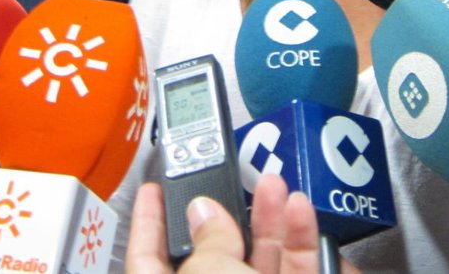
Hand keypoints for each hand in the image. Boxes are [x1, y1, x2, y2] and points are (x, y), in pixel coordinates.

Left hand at [126, 175, 358, 273]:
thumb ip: (208, 244)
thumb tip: (205, 216)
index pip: (147, 268)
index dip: (147, 227)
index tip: (152, 193)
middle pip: (214, 264)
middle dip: (228, 217)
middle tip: (232, 182)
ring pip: (260, 269)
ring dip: (271, 223)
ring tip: (277, 187)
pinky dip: (302, 243)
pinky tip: (301, 214)